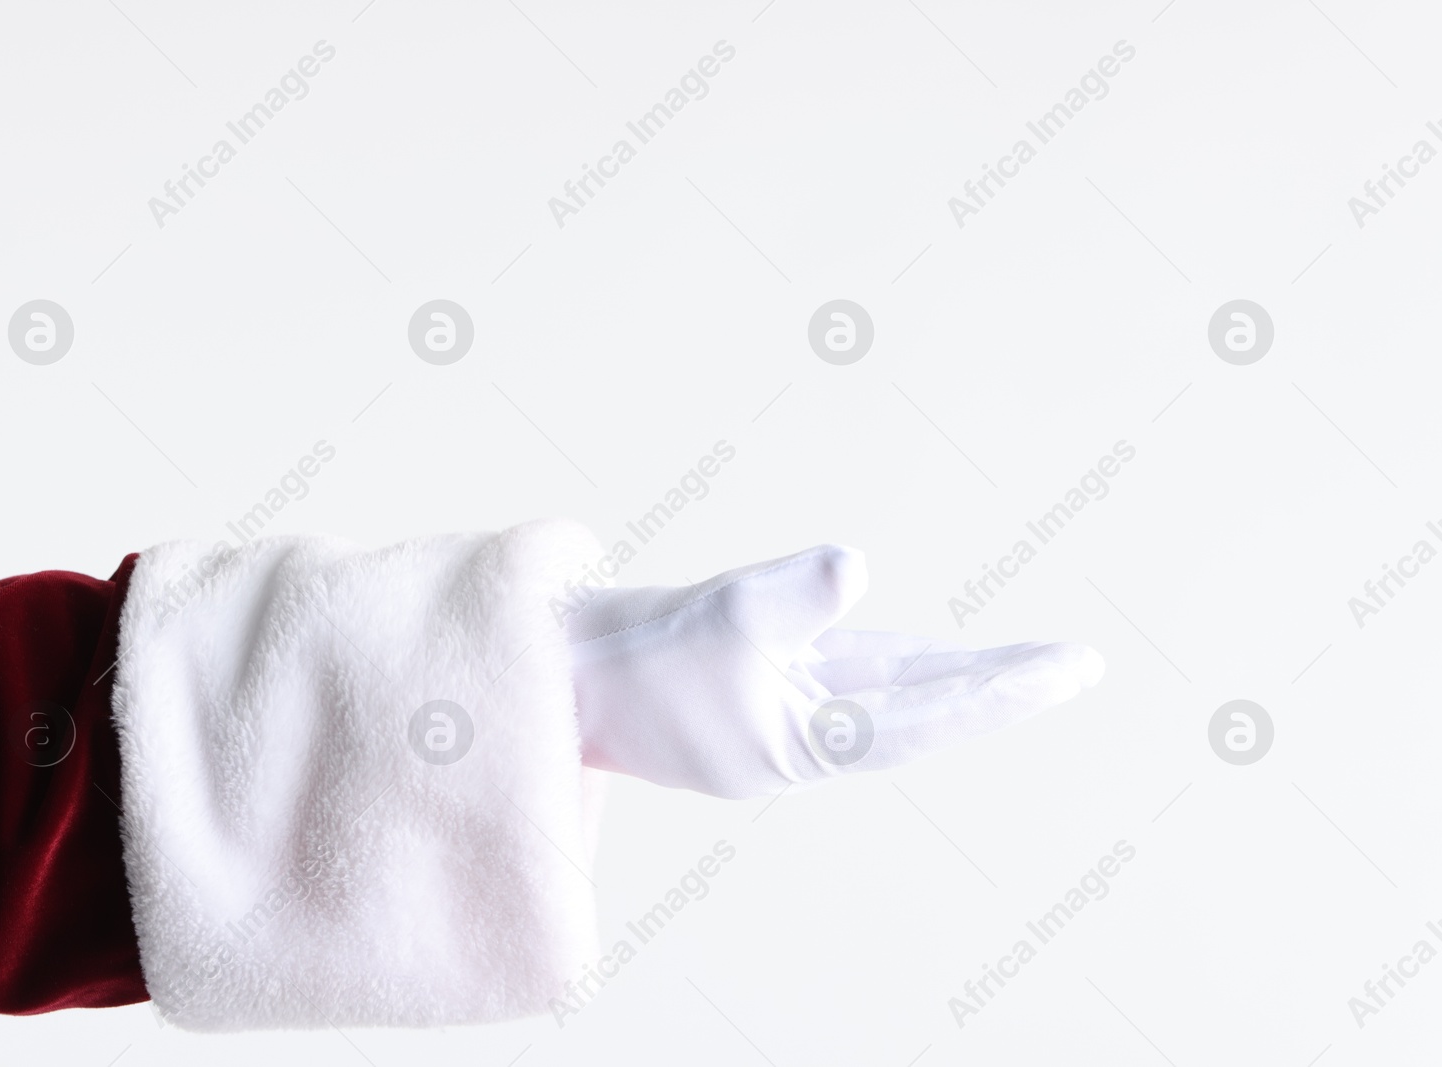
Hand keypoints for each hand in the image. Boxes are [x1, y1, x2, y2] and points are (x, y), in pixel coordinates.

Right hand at [565, 545, 1103, 798]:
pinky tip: (933, 651)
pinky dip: (901, 660)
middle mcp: (809, 733)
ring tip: (1028, 662)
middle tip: (1082, 665)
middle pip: (924, 707)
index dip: (996, 694)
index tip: (1065, 673)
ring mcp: (790, 708)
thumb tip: (858, 563)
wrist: (563, 674)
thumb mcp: (713, 620)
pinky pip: (852, 671)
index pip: (922, 719)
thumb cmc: (633, 659)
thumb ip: (790, 596)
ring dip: (959, 674)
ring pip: (894, 688)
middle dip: (1000, 685)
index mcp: (803, 744)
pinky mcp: (767, 681)